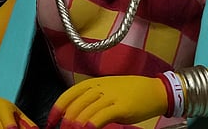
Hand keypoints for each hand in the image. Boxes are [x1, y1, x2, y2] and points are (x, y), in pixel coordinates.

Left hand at [47, 76, 166, 128]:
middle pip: (75, 104)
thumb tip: (76, 114)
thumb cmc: (133, 92)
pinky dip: (91, 124)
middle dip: (65, 121)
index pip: (69, 94)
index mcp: (95, 82)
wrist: (156, 90)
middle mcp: (101, 87)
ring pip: (86, 111)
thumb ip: (93, 99)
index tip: (51, 121)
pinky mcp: (121, 106)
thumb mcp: (109, 90)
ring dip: (75, 125)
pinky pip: (101, 116)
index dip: (57, 109)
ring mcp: (111, 96)